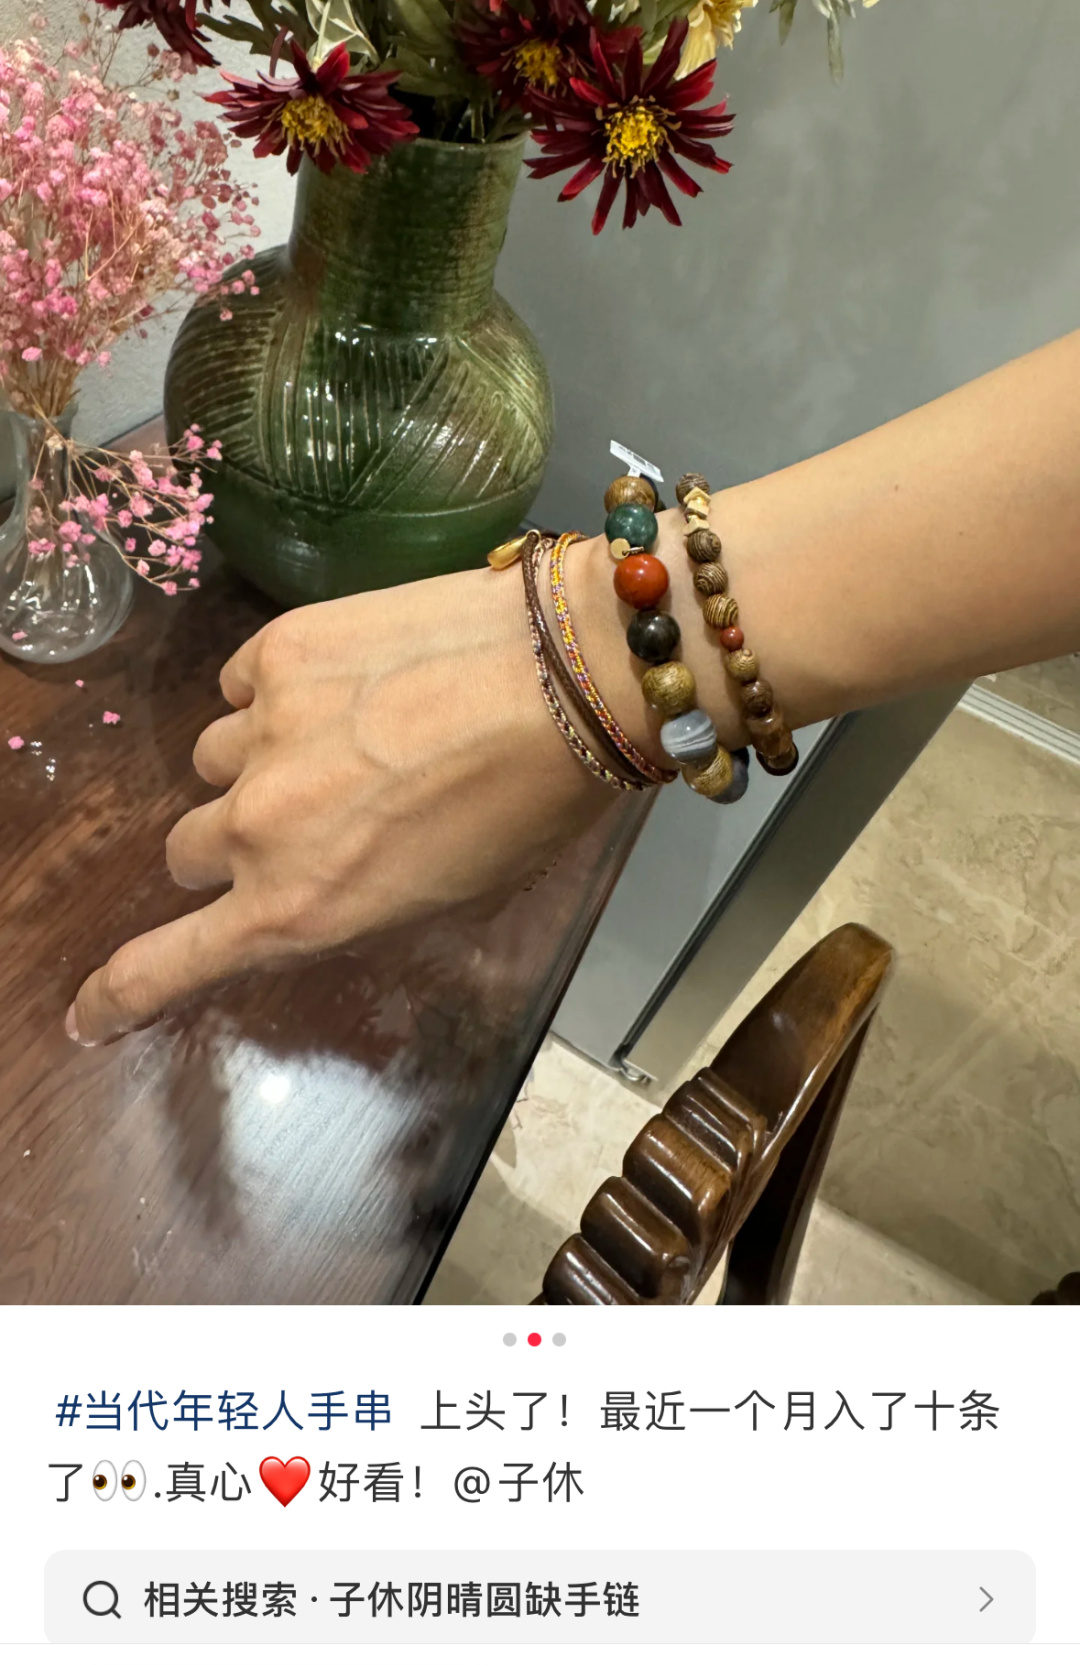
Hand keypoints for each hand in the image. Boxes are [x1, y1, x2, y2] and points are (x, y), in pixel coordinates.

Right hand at [66, 559, 605, 1045]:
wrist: (568, 675)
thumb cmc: (531, 807)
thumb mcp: (451, 898)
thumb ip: (356, 905)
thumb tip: (319, 889)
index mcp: (299, 910)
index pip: (170, 966)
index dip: (119, 994)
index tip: (88, 1014)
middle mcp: (258, 828)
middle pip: (189, 852)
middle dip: (233, 846)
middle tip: (307, 822)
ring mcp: (257, 732)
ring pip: (213, 761)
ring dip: (257, 763)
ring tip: (345, 737)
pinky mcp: (275, 651)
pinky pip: (240, 684)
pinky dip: (276, 692)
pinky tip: (346, 681)